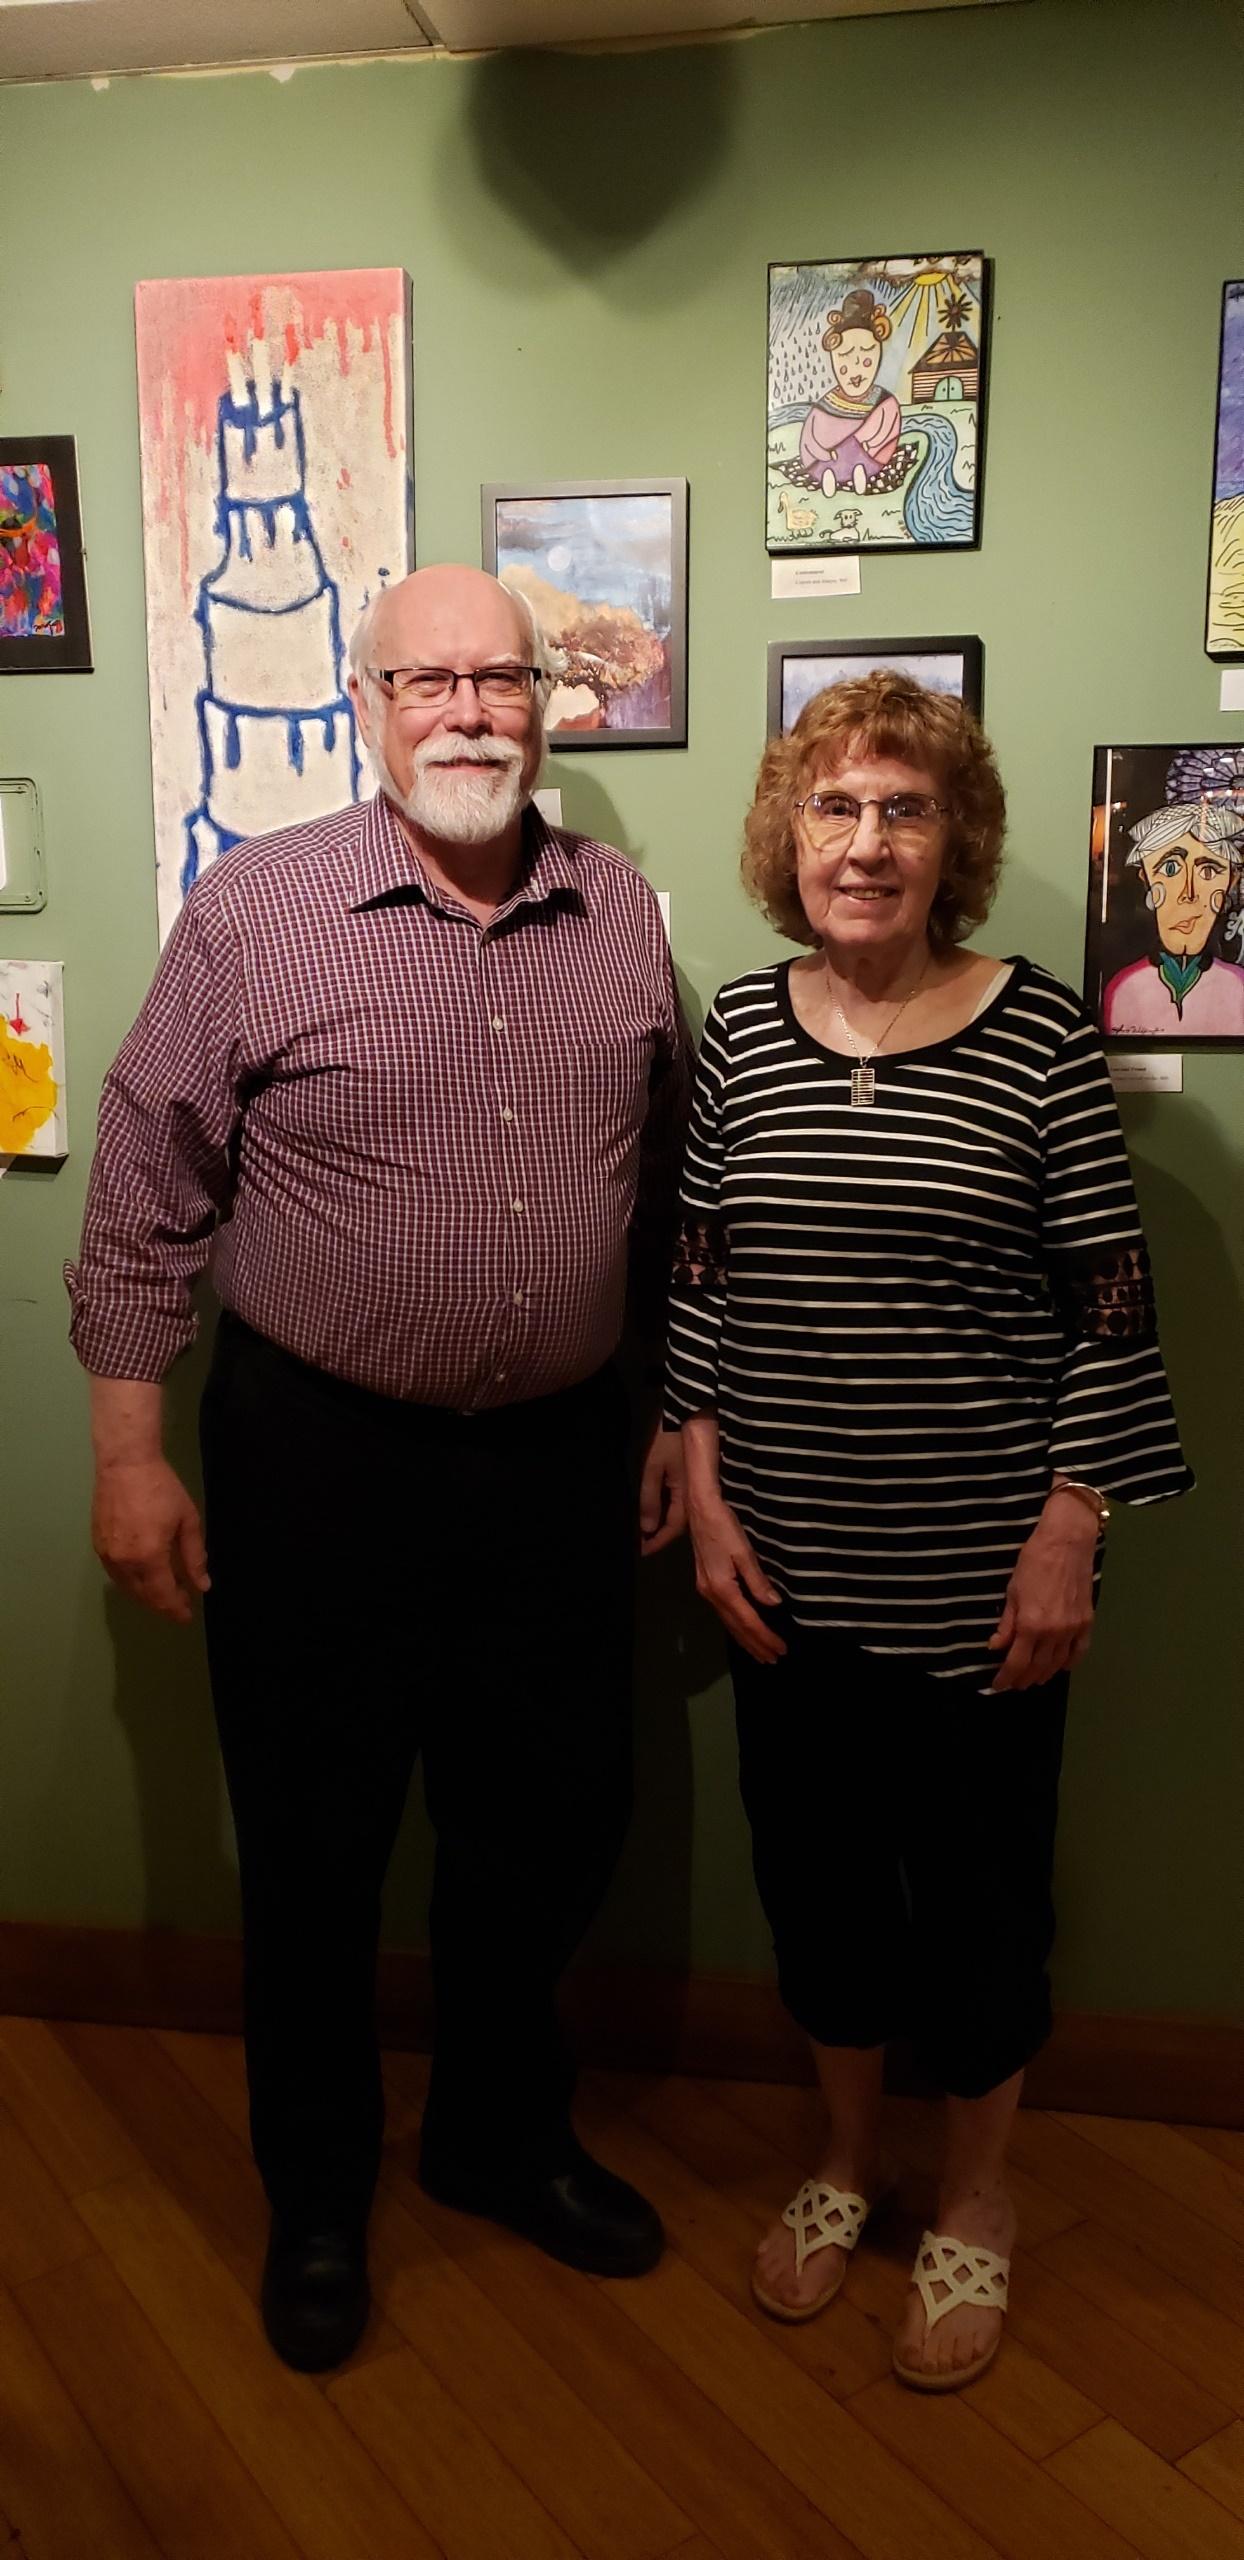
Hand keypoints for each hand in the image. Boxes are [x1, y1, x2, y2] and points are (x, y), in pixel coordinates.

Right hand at [92, 1458, 210, 1624]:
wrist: (125, 1464)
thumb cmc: (161, 1489)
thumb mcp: (187, 1521)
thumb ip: (194, 1556)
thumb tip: (202, 1585)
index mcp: (149, 1557)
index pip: (163, 1595)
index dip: (176, 1609)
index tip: (187, 1616)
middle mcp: (125, 1562)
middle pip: (144, 1596)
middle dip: (163, 1605)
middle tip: (180, 1606)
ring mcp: (107, 1555)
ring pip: (127, 1588)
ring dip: (146, 1596)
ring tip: (165, 1593)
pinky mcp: (97, 1546)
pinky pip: (116, 1574)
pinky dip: (132, 1582)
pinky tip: (145, 1578)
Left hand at [639, 1425, 686, 1557]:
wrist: (687, 1411)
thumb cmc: (667, 1438)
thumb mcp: (653, 1468)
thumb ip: (650, 1499)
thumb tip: (647, 1529)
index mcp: (688, 1495)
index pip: (673, 1528)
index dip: (657, 1541)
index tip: (642, 1552)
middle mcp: (696, 1495)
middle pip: (679, 1523)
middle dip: (661, 1535)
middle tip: (643, 1543)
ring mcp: (696, 1485)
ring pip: (681, 1512)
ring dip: (665, 1522)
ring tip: (648, 1531)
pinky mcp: (693, 1477)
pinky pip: (682, 1500)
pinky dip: (669, 1509)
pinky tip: (661, 1510)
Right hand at [688, 1496, 785, 1663]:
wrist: (699, 1508)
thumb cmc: (724, 1526)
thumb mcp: (744, 1552)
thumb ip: (758, 1580)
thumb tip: (773, 1605)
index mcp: (723, 1588)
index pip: (748, 1620)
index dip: (765, 1636)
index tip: (781, 1649)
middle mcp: (712, 1595)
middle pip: (736, 1627)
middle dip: (755, 1644)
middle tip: (773, 1660)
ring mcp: (706, 1590)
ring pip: (728, 1622)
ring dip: (744, 1639)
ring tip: (760, 1653)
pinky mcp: (706, 1584)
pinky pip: (724, 1613)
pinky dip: (736, 1626)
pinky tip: (742, 1629)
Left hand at [988, 1501, 1096, 1691]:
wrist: (1067, 1543)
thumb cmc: (1033, 1561)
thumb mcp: (1012, 1591)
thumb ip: (1006, 1624)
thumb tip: (996, 1647)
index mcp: (1030, 1625)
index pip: (1017, 1663)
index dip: (1006, 1678)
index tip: (998, 1685)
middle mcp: (1053, 1634)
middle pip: (1037, 1668)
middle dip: (1024, 1679)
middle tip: (1014, 1684)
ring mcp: (1073, 1629)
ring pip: (1058, 1664)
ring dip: (1044, 1674)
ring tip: (1034, 1679)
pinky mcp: (1087, 1622)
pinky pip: (1079, 1652)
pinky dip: (1069, 1663)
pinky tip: (1060, 1666)